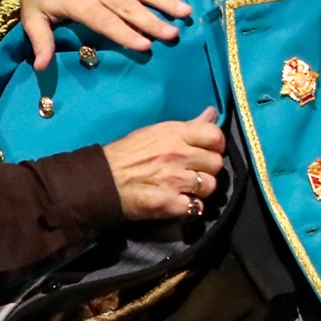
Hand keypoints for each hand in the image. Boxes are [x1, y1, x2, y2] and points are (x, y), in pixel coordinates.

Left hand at [13, 0, 190, 69]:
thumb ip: (40, 40)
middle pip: (129, 7)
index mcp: (79, 3)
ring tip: (185, 12)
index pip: (105, 21)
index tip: (144, 45)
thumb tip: (40, 66)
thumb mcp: (32, 15)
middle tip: (173, 34)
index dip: (125, 34)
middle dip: (152, 21)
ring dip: (165, 0)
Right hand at [102, 107, 224, 219]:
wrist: (103, 180)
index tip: (209, 150)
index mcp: (175, 133)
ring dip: (201, 189)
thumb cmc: (128, 152)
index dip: (217, 144)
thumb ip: (187, 126)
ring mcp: (175, 180)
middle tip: (195, 170)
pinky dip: (191, 207)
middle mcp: (178, 155)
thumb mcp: (156, 131)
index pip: (215, 136)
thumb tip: (212, 113)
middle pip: (216, 163)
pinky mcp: (169, 204)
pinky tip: (180, 201)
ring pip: (210, 186)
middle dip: (208, 168)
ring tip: (188, 187)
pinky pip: (196, 207)